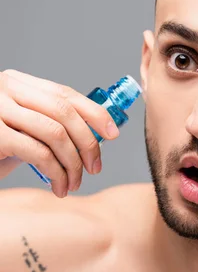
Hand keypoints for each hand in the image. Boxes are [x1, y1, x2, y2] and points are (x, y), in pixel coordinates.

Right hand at [0, 70, 119, 196]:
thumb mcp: (21, 129)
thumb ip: (47, 124)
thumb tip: (94, 133)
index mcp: (16, 84)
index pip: (64, 93)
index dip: (94, 112)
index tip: (113, 133)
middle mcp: (5, 89)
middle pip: (64, 111)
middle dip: (88, 142)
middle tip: (96, 167)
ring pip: (55, 133)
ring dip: (73, 163)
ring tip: (75, 183)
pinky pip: (38, 153)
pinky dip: (56, 173)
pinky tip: (59, 187)